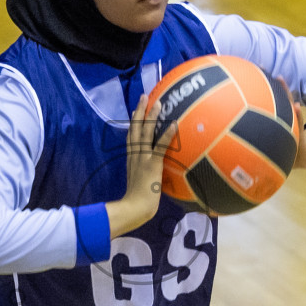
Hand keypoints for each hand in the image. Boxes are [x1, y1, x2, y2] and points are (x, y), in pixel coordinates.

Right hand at [107, 97, 176, 235]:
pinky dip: (167, 135)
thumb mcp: (139, 185)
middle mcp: (135, 156)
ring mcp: (143, 159)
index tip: (136, 109)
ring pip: (146, 133)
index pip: (131, 137)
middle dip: (140, 111)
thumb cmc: (137, 203)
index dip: (134, 122)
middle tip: (144, 96)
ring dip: (152, 117)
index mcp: (131, 160)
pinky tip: (174, 123)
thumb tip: (154, 176)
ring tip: (159, 102)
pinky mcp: (152, 165)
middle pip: (136, 129)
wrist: (133, 208)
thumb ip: (145, 177)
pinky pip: (160, 147)